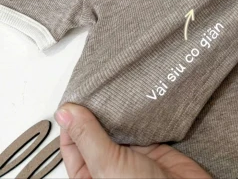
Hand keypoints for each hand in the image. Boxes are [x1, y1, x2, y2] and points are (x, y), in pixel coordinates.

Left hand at [55, 103, 210, 178]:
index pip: (71, 142)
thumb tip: (66, 113)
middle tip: (98, 86)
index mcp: (89, 175)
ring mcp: (131, 154)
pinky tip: (138, 98)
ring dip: (119, 109)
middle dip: (96, 110)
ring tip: (117, 88)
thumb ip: (87, 136)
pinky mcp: (153, 146)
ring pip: (119, 125)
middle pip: (95, 130)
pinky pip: (141, 123)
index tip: (77, 96)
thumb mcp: (106, 165)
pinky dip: (140, 111)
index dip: (72, 119)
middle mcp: (108, 164)